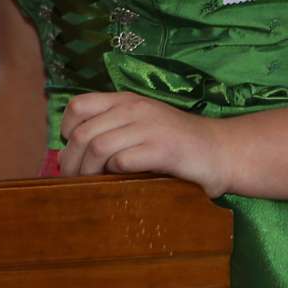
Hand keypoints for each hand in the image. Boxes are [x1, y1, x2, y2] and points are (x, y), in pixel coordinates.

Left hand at [57, 91, 233, 197]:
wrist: (222, 151)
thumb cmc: (177, 145)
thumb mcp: (142, 127)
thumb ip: (112, 132)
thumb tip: (70, 156)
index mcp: (126, 101)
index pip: (78, 105)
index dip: (66, 129)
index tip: (70, 151)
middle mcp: (134, 109)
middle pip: (82, 133)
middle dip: (70, 162)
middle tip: (72, 181)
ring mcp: (149, 128)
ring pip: (97, 147)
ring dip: (87, 172)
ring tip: (88, 187)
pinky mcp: (163, 149)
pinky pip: (122, 160)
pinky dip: (112, 175)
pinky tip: (117, 184)